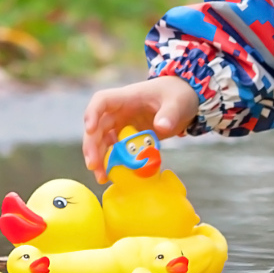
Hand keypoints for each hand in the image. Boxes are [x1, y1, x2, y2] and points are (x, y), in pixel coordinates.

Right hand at [82, 77, 199, 172]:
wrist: (184, 99)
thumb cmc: (178, 95)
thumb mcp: (178, 102)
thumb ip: (170, 114)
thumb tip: (161, 127)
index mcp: (127, 97)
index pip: (102, 100)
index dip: (92, 113)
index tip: (89, 129)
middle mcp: (120, 111)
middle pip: (97, 126)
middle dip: (92, 145)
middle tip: (93, 165)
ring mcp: (122, 124)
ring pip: (102, 140)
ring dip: (99, 158)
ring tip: (101, 177)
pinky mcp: (128, 137)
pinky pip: (115, 149)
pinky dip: (112, 162)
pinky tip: (112, 175)